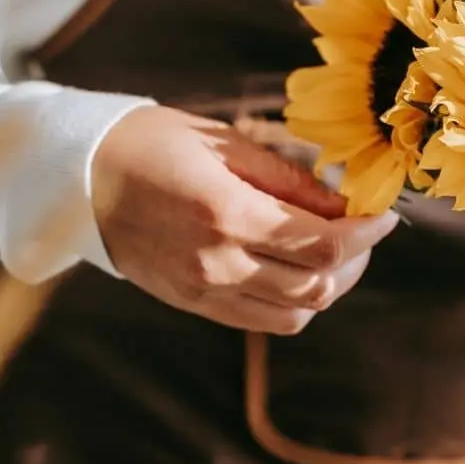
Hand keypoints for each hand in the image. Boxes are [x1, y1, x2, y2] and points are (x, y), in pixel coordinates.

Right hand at [91, 106, 397, 334]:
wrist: (79, 180)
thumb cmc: (152, 144)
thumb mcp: (225, 143)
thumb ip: (290, 179)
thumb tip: (347, 202)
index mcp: (226, 212)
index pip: (324, 244)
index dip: (367, 232)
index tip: (385, 213)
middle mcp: (217, 261)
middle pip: (319, 284)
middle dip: (357, 258)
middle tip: (365, 229)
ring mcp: (203, 290)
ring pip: (296, 313)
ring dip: (329, 285)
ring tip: (336, 252)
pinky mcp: (193, 304)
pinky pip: (263, 320)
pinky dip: (294, 301)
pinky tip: (297, 267)